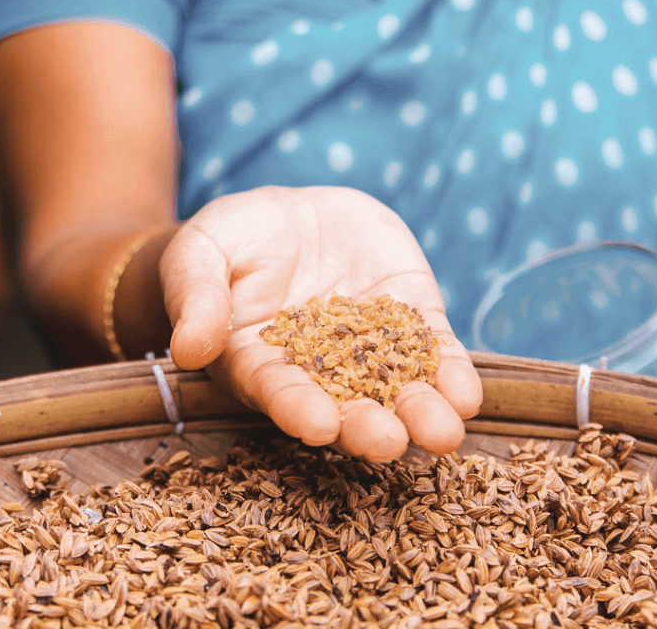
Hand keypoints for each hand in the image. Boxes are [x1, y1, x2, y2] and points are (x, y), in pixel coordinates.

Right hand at [160, 185, 482, 461]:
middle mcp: (320, 370)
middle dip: (368, 426)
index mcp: (261, 364)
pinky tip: (468, 395)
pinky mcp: (409, 316)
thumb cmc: (229, 240)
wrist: (287, 214)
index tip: (318, 424)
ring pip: (399, 389)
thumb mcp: (201, 255)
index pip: (280, 392)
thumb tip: (188, 348)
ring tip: (445, 431)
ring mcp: (370, 347)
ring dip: (423, 412)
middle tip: (390, 442)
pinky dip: (452, 373)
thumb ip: (198, 298)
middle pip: (345, 407)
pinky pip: (433, 350)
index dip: (299, 408)